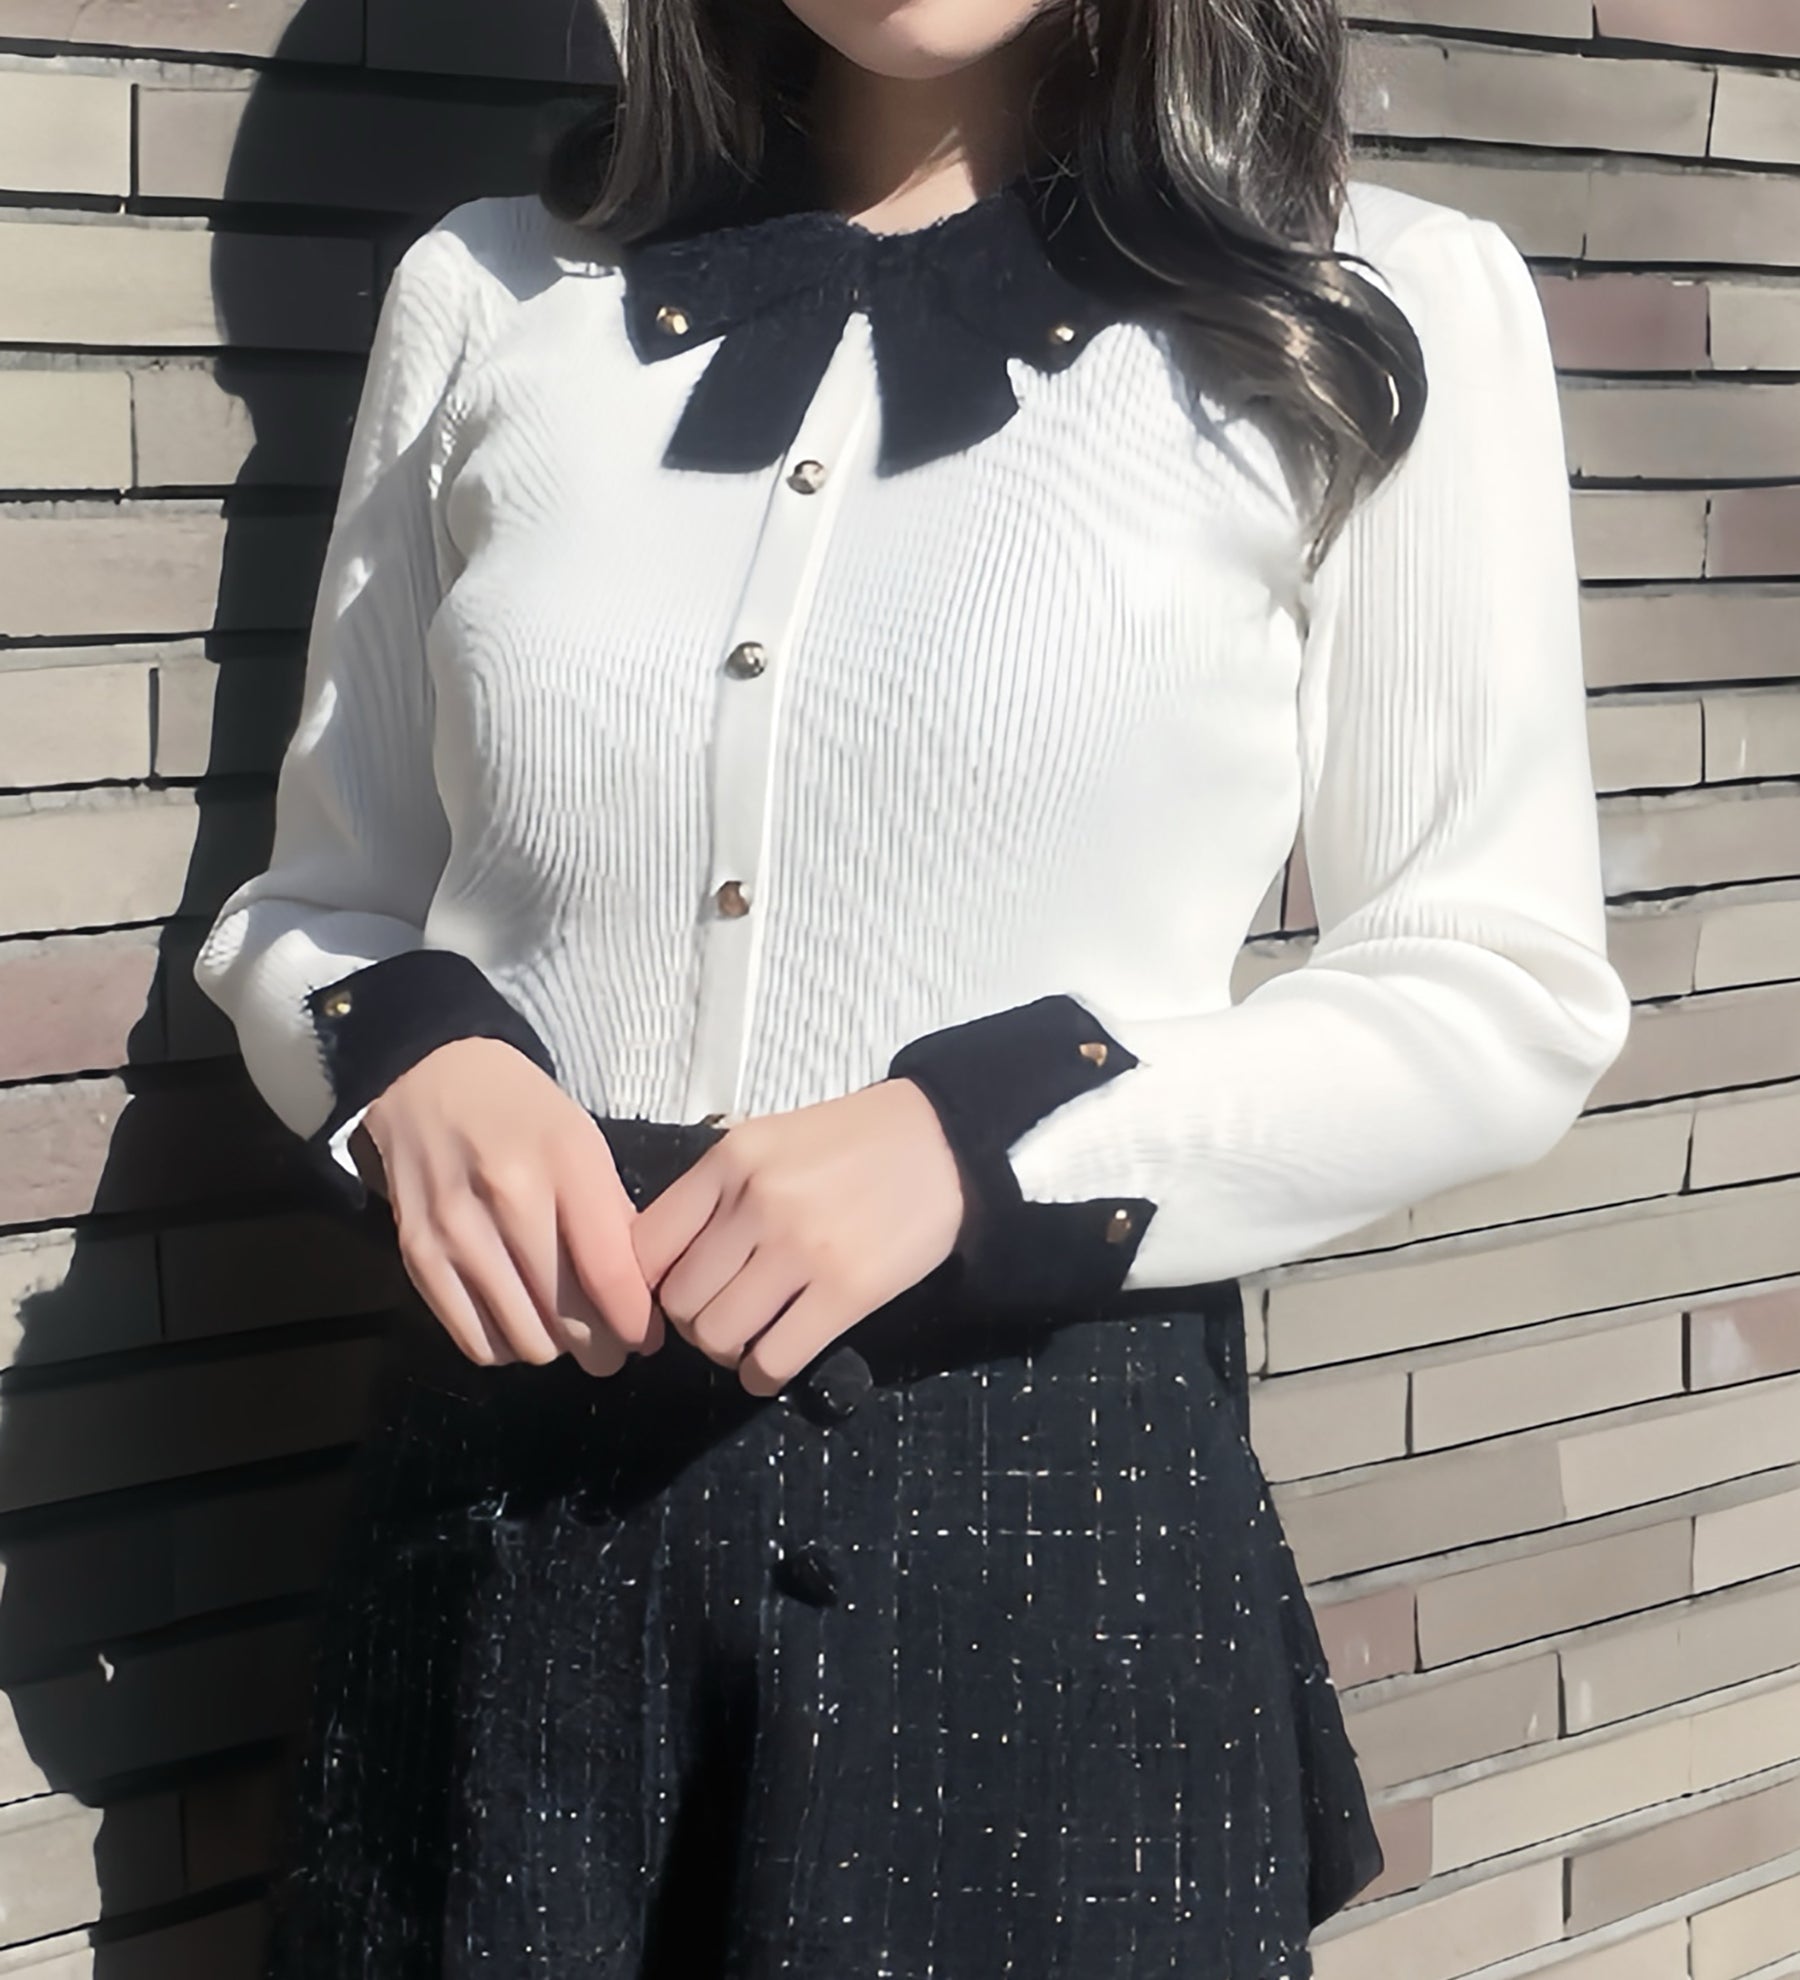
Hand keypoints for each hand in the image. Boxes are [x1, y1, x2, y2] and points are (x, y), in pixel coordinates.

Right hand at [359, 1037, 660, 1374]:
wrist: (428, 1081)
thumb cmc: (522, 1114)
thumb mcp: (584, 1143)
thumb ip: (611, 1216)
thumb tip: (637, 1298)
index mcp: (564, 1163)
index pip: (608, 1272)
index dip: (635, 1323)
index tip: (647, 1338)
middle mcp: (507, 1199)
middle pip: (567, 1317)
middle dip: (602, 1348)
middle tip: (612, 1346)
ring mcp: (456, 1231)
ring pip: (524, 1339)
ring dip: (555, 1349)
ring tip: (565, 1331)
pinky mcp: (417, 1256)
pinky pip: (475, 1341)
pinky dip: (506, 1346)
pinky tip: (518, 1323)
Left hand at [629, 1077, 965, 1395]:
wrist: (944, 1143)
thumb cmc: (852, 1144)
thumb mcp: (768, 1142)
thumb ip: (715, 1192)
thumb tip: (661, 1263)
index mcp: (729, 1160)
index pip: (646, 1246)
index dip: (644, 1286)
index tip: (667, 1297)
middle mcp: (756, 1201)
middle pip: (679, 1300)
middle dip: (690, 1323)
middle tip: (719, 1318)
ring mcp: (801, 1248)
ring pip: (717, 1335)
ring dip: (725, 1352)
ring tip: (749, 1340)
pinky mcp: (846, 1291)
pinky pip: (773, 1359)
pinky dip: (761, 1376)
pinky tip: (772, 1364)